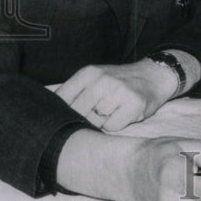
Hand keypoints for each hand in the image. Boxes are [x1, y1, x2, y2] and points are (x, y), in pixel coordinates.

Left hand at [54, 58, 179, 130]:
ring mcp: (118, 92)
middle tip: (93, 115)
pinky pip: (112, 127)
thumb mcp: (94, 78)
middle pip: (77, 113)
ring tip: (111, 112)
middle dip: (82, 119)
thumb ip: (73, 91)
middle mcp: (101, 80)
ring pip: (95, 122)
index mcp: (88, 73)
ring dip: (100, 123)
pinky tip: (122, 115)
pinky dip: (115, 125)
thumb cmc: (118, 82)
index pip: (62, 99)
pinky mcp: (133, 104)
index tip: (62, 119)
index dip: (60, 113)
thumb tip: (47, 110)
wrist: (153, 76)